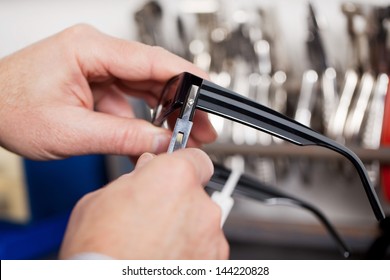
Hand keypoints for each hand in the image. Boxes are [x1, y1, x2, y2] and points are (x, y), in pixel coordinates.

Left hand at [0, 24, 216, 159]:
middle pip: (154, 72)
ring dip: (165, 110)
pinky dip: (143, 115)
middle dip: (182, 101)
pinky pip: (128, 95)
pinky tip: (151, 132)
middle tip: (202, 126)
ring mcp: (96, 65)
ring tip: (183, 132)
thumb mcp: (70, 131)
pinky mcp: (94, 80)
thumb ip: (122, 136)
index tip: (210, 93)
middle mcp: (95, 51)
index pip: (151, 59)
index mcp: (88, 48)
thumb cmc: (8, 109)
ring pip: (144, 85)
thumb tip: (161, 141)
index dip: (187, 77)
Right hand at [59, 148, 228, 258]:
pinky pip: (205, 245)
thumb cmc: (100, 251)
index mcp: (175, 177)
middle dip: (177, 199)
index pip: (195, 157)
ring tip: (155, 241)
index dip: (181, 165)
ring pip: (200, 220)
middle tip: (152, 214)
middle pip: (195, 191)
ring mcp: (210, 235)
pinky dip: (190, 249)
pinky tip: (164, 255)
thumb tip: (144, 170)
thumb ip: (133, 178)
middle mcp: (200, 204)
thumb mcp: (101, 199)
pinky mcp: (214, 260)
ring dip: (184, 226)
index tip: (173, 171)